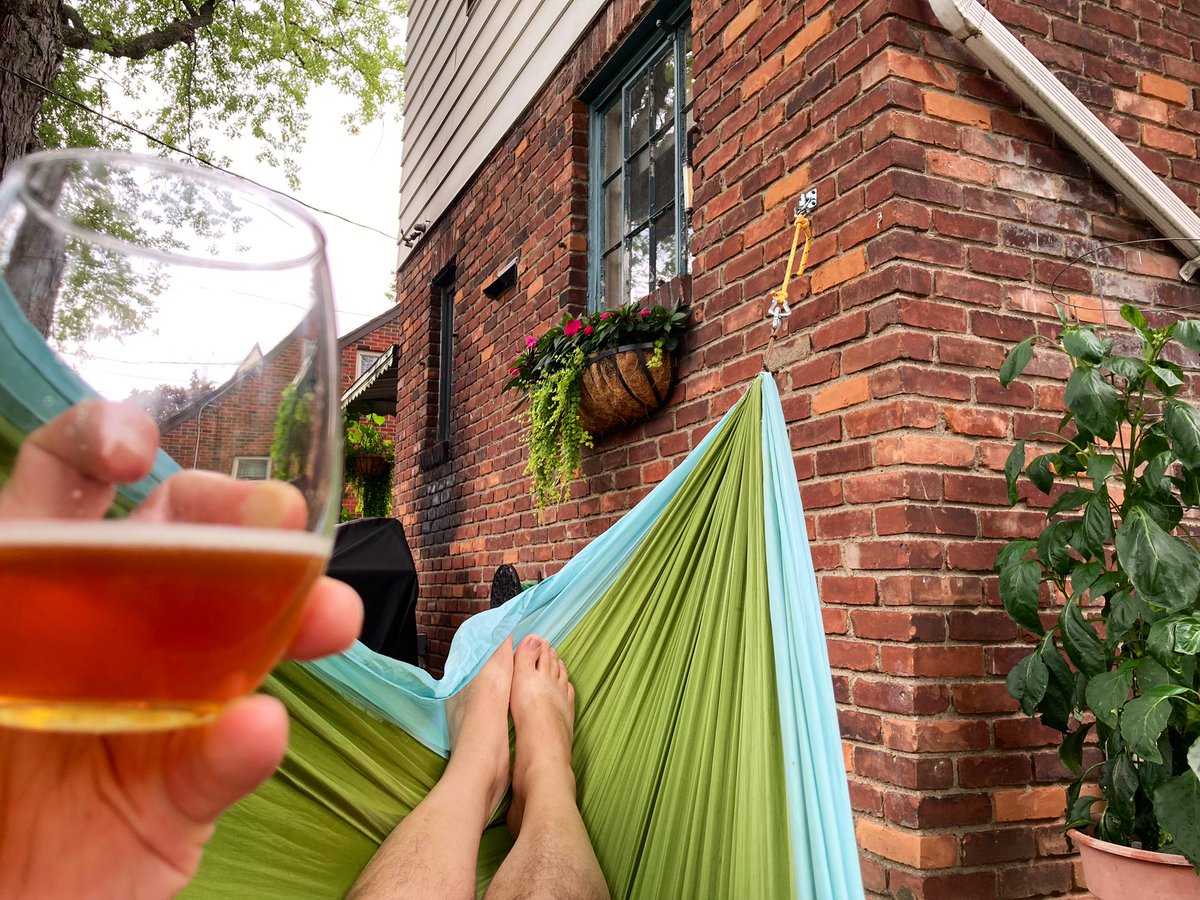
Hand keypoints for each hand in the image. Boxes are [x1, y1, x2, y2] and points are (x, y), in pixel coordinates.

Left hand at [0, 400, 361, 897]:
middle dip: (239, 516)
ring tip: (330, 618)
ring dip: (293, 614)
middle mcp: (103, 631)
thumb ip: (6, 627)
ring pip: (238, 639)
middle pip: (183, 539)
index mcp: (35, 592)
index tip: (136, 453)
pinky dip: (242, 746)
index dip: (101, 439)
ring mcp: (155, 707)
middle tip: (281, 519)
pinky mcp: (186, 790)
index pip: (68, 482)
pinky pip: (222, 760)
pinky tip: (256, 730)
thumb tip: (140, 620)